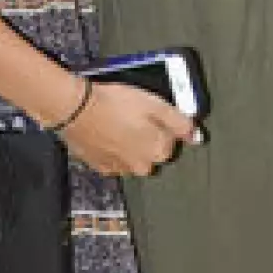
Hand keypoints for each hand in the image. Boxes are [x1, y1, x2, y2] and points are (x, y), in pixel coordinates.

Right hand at [59, 80, 197, 177]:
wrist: (75, 109)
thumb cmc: (115, 103)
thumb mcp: (155, 104)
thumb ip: (180, 122)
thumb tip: (197, 137)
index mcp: (159, 152)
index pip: (172, 140)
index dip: (162, 124)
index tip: (149, 112)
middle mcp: (142, 167)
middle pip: (153, 151)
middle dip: (147, 136)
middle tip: (133, 116)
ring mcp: (120, 169)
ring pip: (134, 157)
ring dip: (130, 144)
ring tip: (117, 123)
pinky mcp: (100, 166)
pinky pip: (114, 159)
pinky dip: (112, 148)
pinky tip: (106, 132)